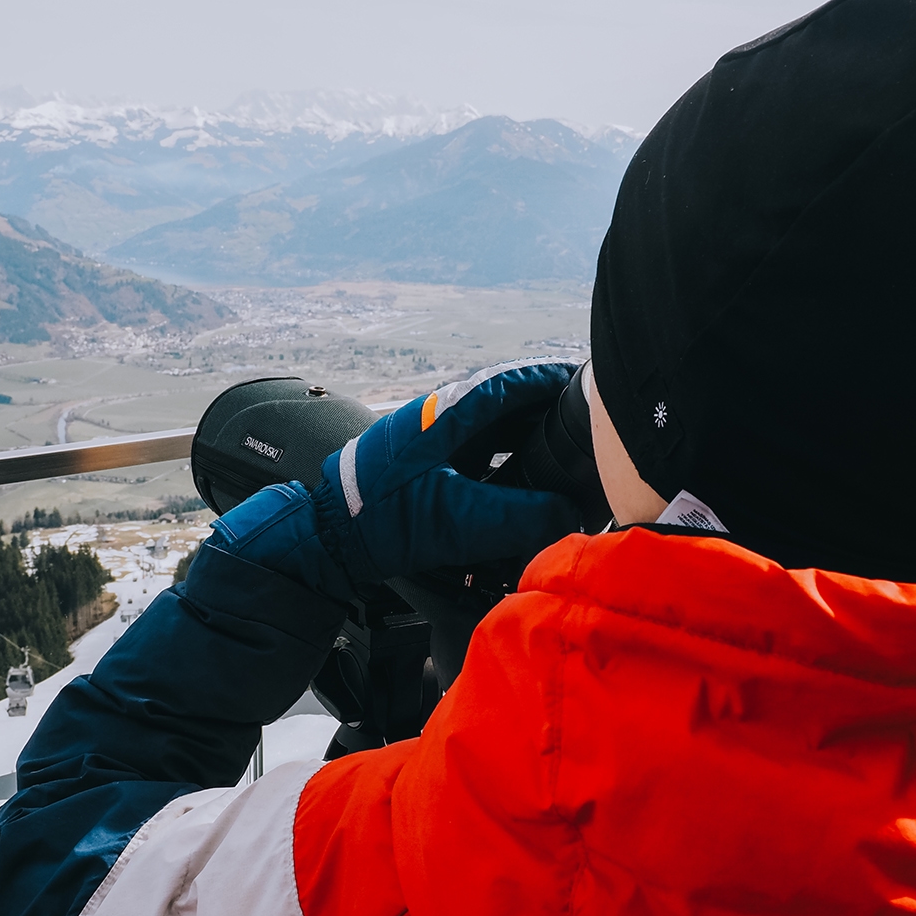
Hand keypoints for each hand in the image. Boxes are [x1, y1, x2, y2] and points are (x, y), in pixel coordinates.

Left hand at [202, 359, 583, 599]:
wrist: (328, 535)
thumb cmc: (383, 520)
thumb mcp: (456, 520)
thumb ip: (517, 517)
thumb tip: (571, 516)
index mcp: (447, 414)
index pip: (512, 382)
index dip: (553, 380)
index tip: (587, 384)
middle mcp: (437, 415)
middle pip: (504, 399)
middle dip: (545, 408)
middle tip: (585, 422)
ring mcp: (426, 435)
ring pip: (488, 423)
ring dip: (524, 432)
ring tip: (561, 450)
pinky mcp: (420, 458)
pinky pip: (473, 446)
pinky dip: (502, 454)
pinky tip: (519, 480)